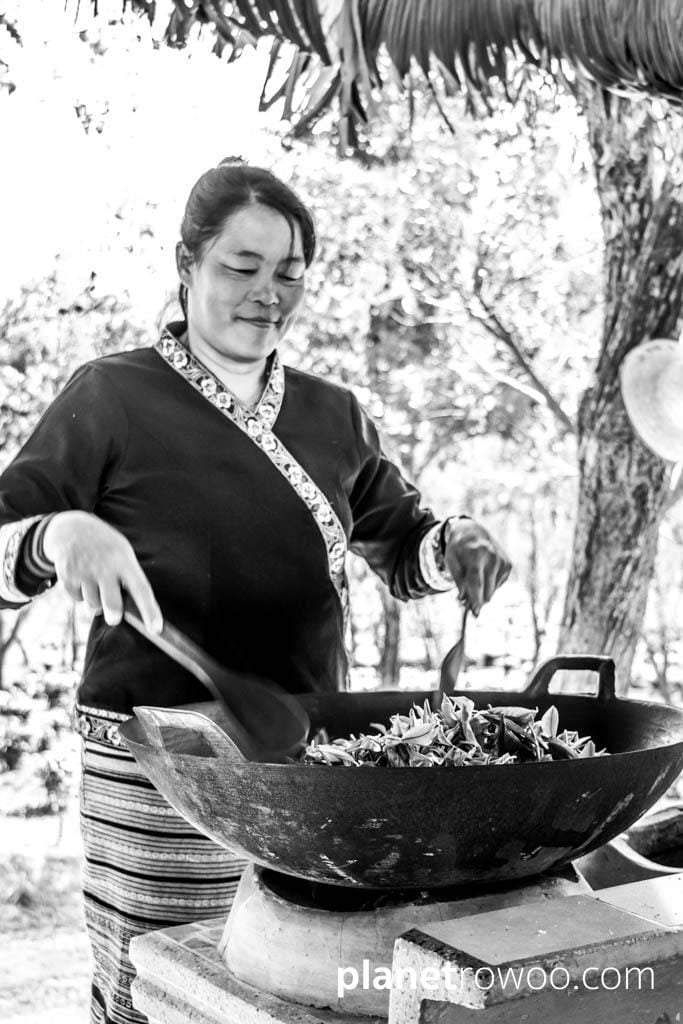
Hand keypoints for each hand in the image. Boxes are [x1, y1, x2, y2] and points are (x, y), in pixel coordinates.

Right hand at [42, 511, 162, 631]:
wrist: (71, 529)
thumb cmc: (105, 547)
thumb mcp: (122, 553)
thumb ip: (127, 579)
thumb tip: (131, 612)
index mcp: (124, 561)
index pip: (141, 589)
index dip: (150, 611)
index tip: (156, 629)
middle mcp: (105, 567)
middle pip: (111, 604)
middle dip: (113, 616)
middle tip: (114, 617)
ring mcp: (84, 572)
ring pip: (93, 605)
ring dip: (96, 601)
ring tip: (96, 582)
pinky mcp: (67, 576)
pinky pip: (76, 599)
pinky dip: (80, 595)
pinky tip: (82, 579)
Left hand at [443, 518, 510, 615]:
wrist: (473, 531)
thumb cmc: (458, 548)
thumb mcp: (451, 561)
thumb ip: (458, 581)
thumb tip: (465, 600)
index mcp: (476, 553)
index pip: (476, 581)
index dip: (475, 599)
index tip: (474, 613)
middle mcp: (492, 556)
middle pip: (486, 590)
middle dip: (476, 600)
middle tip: (465, 603)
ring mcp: (502, 561)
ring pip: (492, 591)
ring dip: (481, 593)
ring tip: (471, 583)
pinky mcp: (508, 565)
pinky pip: (497, 586)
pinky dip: (488, 585)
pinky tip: (483, 574)